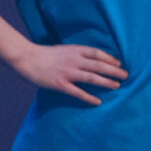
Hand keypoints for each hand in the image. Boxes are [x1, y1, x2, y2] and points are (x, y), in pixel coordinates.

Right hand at [8, 40, 126, 103]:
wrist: (25, 58)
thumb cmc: (44, 54)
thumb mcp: (63, 49)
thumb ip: (76, 54)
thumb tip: (92, 60)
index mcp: (74, 50)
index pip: (97, 53)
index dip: (110, 59)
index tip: (119, 64)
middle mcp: (73, 61)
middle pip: (99, 66)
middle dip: (114, 71)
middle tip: (126, 76)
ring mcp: (67, 73)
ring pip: (92, 78)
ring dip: (106, 82)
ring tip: (117, 86)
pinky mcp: (60, 84)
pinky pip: (78, 92)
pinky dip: (89, 98)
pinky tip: (97, 102)